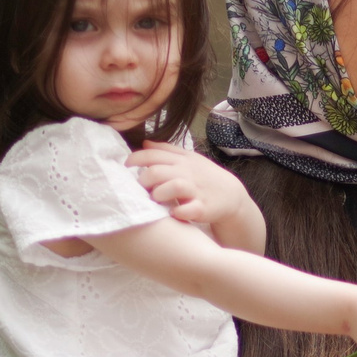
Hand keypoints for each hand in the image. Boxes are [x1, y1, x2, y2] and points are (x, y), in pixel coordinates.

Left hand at [128, 142, 260, 247]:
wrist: (231, 195)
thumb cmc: (204, 177)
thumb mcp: (188, 158)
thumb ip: (166, 151)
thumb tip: (144, 143)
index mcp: (181, 161)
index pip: (153, 155)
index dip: (135, 159)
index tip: (126, 167)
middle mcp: (187, 173)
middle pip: (157, 172)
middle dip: (143, 181)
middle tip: (140, 189)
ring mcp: (195, 191)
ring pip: (172, 187)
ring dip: (158, 194)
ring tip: (155, 199)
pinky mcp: (202, 208)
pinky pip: (188, 210)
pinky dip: (178, 212)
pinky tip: (173, 213)